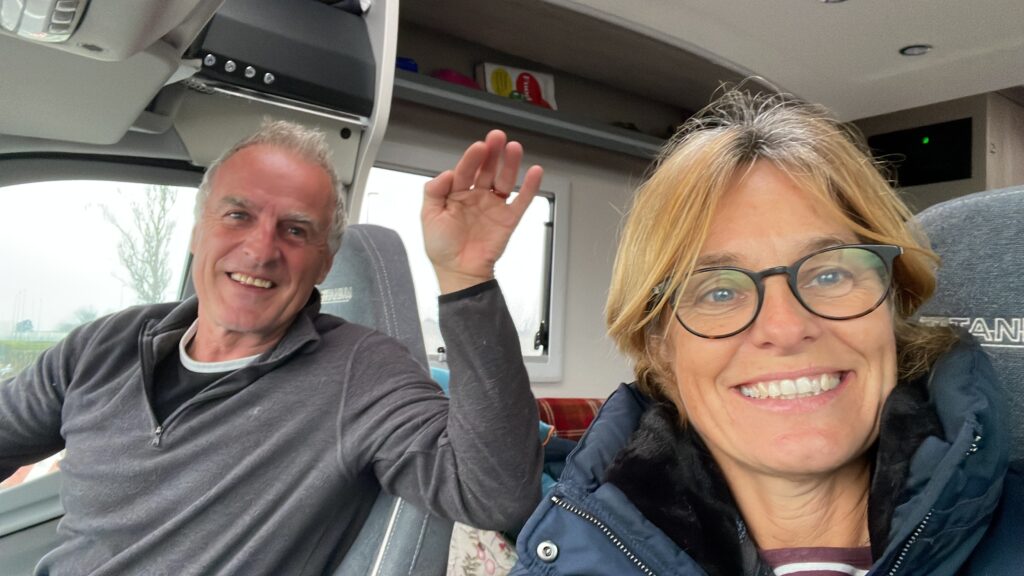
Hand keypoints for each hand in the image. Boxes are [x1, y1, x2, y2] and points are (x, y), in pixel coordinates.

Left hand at [422, 130, 543, 293]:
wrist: (458, 273)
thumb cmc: (442, 248)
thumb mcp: (429, 216)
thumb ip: (434, 191)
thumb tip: (446, 173)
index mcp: (456, 194)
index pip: (465, 170)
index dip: (472, 158)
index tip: (479, 148)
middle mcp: (476, 197)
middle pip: (487, 170)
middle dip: (492, 153)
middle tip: (497, 138)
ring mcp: (493, 207)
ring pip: (504, 180)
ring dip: (510, 164)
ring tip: (514, 148)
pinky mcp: (508, 219)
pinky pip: (521, 200)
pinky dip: (529, 187)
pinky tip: (534, 172)